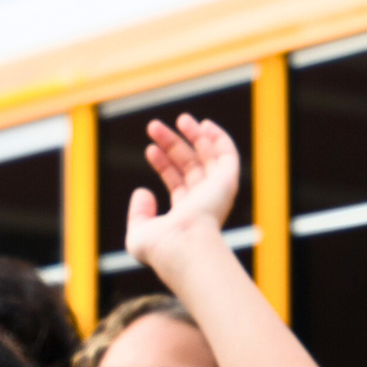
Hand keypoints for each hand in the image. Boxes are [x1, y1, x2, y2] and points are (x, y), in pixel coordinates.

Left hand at [124, 115, 240, 276]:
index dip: (163, 165)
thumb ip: (138, 214)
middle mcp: (204, 203)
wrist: (182, 245)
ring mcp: (216, 192)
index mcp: (188, 215)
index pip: (177, 183)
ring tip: (179, 118)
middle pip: (189, 166)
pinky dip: (218, 138)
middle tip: (153, 126)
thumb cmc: (160, 247)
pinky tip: (204, 124)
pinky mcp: (227, 182)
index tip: (149, 149)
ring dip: (194, 135)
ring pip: (208, 157)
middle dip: (172, 144)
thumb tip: (142, 191)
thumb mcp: (139, 234)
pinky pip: (227, 155)